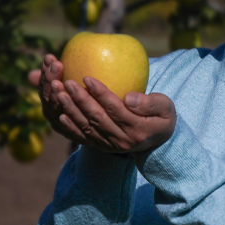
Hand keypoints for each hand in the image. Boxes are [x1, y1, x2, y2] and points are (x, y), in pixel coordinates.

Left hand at [30, 54, 175, 154]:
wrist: (158, 143)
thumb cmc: (162, 117)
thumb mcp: (166, 108)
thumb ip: (150, 103)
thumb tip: (129, 97)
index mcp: (138, 129)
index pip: (115, 109)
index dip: (100, 94)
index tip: (86, 77)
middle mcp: (122, 140)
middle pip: (97, 118)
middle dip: (79, 100)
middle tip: (65, 83)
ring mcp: (110, 146)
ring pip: (87, 128)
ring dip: (71, 110)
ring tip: (58, 93)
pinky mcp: (101, 147)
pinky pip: (83, 137)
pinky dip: (70, 127)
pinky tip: (60, 114)